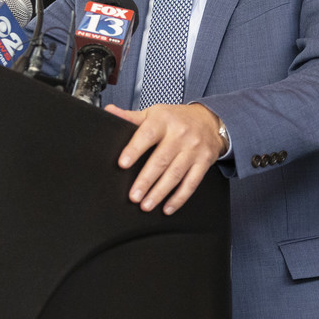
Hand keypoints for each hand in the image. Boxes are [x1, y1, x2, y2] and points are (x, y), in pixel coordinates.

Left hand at [106, 102, 225, 214]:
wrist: (209, 120)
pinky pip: (191, 183)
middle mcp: (180, 134)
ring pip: (175, 174)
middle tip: (134, 196)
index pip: (148, 134)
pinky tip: (167, 207)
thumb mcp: (154, 113)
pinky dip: (179, 198)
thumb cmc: (176, 119)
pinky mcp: (204, 162)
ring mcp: (194, 149)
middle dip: (146, 180)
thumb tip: (109, 111)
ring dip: (160, 192)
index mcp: (164, 120)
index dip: (135, 149)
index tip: (123, 164)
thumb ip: (132, 117)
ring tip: (146, 205)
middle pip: (161, 159)